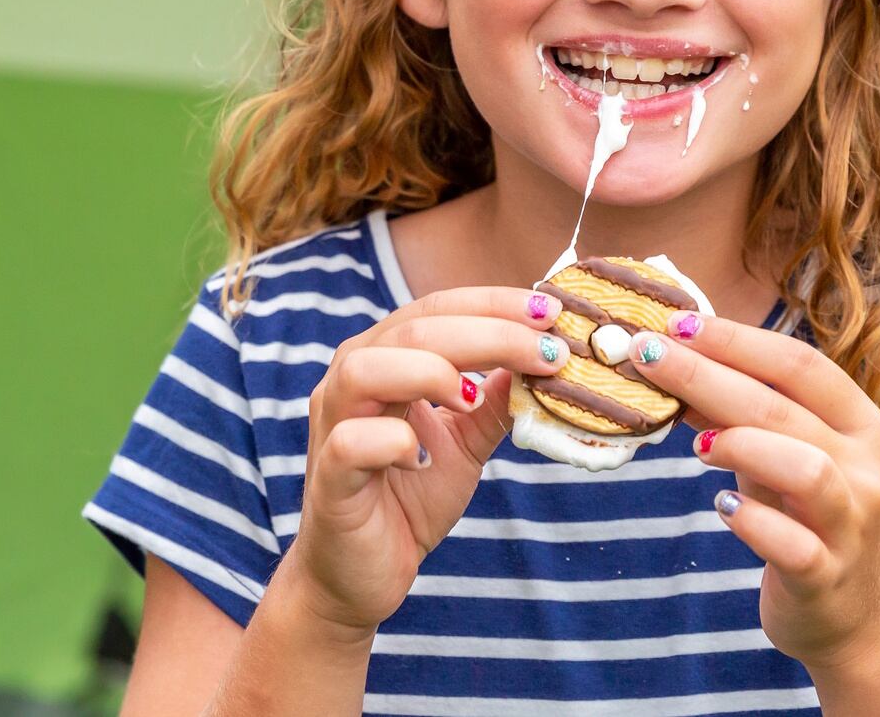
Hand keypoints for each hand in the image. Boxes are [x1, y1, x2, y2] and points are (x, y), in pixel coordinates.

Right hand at [282, 287, 570, 637]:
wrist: (360, 575)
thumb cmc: (407, 499)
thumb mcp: (465, 444)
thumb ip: (497, 403)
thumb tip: (546, 358)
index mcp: (384, 358)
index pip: (436, 308)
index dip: (494, 304)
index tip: (551, 312)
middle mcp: (351, 379)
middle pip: (411, 329)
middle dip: (487, 333)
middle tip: (546, 352)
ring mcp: (333, 425)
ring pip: (366, 368)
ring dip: (429, 371)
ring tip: (474, 397)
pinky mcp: (328, 477)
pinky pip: (350, 443)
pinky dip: (391, 439)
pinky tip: (421, 455)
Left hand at [625, 311, 879, 672]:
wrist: (862, 617)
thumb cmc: (812, 518)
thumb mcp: (780, 457)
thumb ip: (737, 415)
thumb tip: (671, 363)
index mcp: (856, 423)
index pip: (799, 363)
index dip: (736, 339)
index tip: (676, 322)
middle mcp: (862, 467)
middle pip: (783, 407)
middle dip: (706, 375)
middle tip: (646, 356)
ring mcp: (849, 524)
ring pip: (805, 469)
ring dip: (740, 445)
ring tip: (695, 446)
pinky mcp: (826, 577)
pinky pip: (792, 544)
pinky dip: (750, 521)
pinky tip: (721, 507)